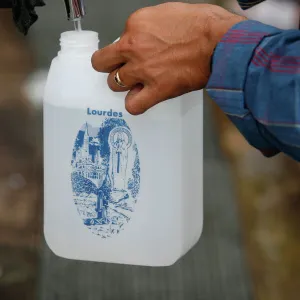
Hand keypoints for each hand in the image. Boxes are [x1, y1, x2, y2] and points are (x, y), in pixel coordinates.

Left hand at [92, 3, 244, 114]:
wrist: (220, 42)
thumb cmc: (203, 26)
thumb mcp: (168, 12)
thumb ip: (149, 27)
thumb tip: (146, 37)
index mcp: (136, 24)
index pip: (118, 41)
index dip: (126, 49)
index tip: (134, 53)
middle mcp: (134, 47)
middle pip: (104, 63)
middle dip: (111, 66)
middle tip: (120, 69)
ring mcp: (143, 70)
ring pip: (114, 84)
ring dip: (123, 85)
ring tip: (135, 84)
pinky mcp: (157, 89)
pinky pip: (133, 105)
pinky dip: (135, 105)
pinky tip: (141, 100)